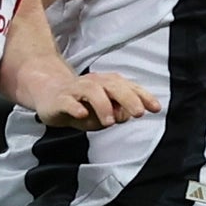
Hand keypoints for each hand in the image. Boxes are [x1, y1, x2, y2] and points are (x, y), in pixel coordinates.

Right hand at [16, 63, 160, 130]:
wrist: (49, 94)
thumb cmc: (81, 104)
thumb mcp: (103, 112)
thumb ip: (118, 113)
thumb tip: (126, 115)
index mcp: (108, 84)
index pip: (129, 88)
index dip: (143, 96)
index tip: (156, 108)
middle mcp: (94, 83)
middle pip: (113, 85)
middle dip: (127, 98)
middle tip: (137, 113)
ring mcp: (76, 90)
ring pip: (91, 91)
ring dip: (103, 105)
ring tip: (110, 122)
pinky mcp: (60, 100)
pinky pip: (68, 102)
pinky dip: (75, 107)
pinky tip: (81, 115)